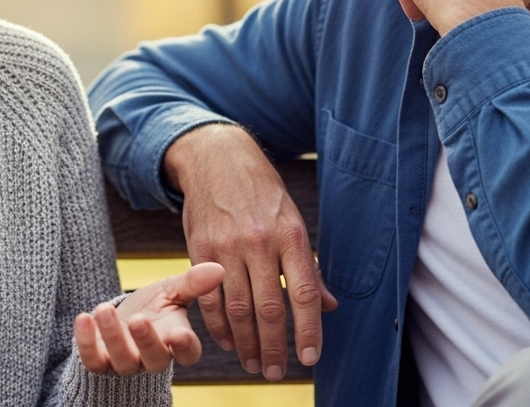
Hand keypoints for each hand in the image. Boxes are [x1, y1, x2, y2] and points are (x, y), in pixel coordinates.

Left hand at [74, 262, 225, 374]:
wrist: (121, 316)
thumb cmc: (152, 306)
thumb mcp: (171, 291)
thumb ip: (192, 283)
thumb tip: (218, 268)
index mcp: (177, 342)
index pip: (187, 353)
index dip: (184, 347)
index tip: (180, 333)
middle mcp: (153, 358)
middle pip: (155, 360)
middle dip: (146, 341)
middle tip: (137, 319)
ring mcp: (126, 364)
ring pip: (123, 361)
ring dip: (113, 337)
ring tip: (104, 308)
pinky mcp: (100, 363)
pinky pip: (92, 360)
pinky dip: (86, 341)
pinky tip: (83, 318)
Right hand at [164, 124, 336, 380]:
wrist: (216, 159)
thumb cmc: (261, 193)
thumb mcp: (292, 220)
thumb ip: (308, 266)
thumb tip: (329, 305)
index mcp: (291, 235)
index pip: (305, 293)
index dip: (309, 330)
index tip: (310, 358)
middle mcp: (260, 242)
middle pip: (270, 308)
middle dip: (275, 347)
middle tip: (276, 372)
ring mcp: (228, 246)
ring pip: (239, 308)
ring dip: (247, 343)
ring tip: (253, 364)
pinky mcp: (200, 249)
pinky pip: (210, 297)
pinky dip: (218, 325)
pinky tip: (227, 341)